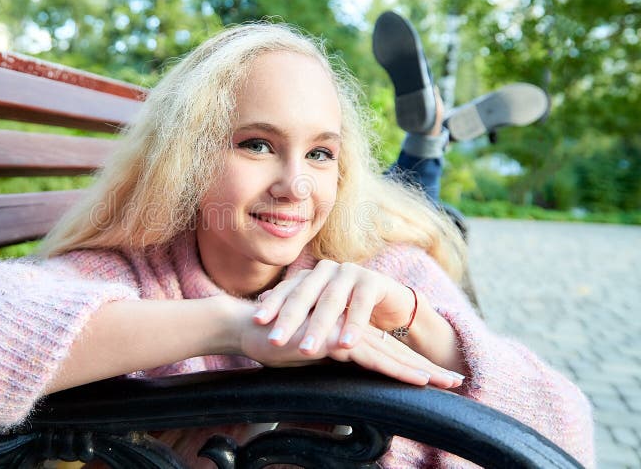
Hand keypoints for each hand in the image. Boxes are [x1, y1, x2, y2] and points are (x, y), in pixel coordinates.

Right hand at [238, 306, 461, 388]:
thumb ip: (326, 359)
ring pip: (391, 354)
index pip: (386, 351)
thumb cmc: (275, 340)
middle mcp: (351, 331)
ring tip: (447, 383)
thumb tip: (336, 374)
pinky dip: (397, 369)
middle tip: (458, 381)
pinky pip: (372, 357)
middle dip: (428, 368)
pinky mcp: (336, 340)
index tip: (438, 378)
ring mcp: (345, 333)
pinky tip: (417, 378)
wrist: (249, 326)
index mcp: (347, 334)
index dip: (412, 365)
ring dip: (421, 371)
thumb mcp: (307, 355)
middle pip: (397, 351)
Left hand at [254, 260, 415, 351]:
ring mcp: (350, 272)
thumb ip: (292, 308)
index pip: (286, 290)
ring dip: (319, 327)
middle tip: (275, 340)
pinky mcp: (373, 281)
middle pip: (304, 294)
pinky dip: (353, 326)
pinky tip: (346, 345)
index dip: (272, 304)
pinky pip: (361, 305)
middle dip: (289, 318)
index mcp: (309, 276)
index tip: (256, 321)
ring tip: (307, 349)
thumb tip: (256, 307)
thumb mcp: (316, 311)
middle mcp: (326, 270)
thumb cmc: (345, 311)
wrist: (389, 305)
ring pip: (331, 300)